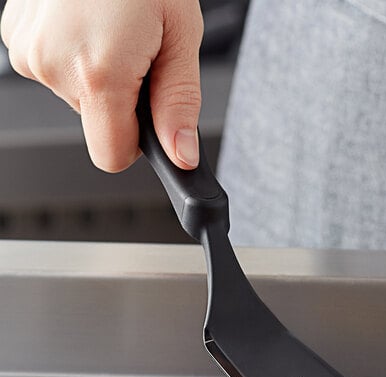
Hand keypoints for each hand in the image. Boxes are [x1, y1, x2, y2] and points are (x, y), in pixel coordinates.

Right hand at [1, 0, 202, 171]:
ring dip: (102, 76)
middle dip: (124, 101)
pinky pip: (57, 70)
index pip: (112, 157)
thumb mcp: (181, 37)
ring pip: (79, 97)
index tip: (151, 118)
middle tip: (138, 51)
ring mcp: (28, 51)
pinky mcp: (16, 36)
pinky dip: (77, 56)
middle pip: (99, 124)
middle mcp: (52, 66)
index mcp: (97, 73)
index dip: (139, 145)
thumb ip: (179, 105)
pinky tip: (89, 23)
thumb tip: (181, 155)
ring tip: (114, 29)